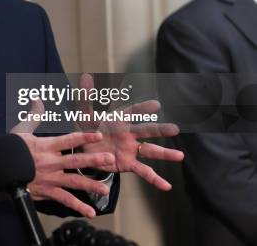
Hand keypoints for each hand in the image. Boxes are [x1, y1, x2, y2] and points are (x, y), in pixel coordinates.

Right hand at [10, 99, 115, 217]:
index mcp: (46, 146)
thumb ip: (34, 116)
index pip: (68, 140)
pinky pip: (64, 200)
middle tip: (109, 159)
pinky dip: (78, 207)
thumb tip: (37, 99)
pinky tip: (91, 213)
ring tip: (105, 189)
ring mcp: (49, 178)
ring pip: (73, 182)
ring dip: (90, 185)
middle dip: (94, 160)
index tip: (98, 135)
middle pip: (75, 161)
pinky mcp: (47, 192)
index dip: (84, 138)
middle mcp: (50, 162)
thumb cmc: (11, 150)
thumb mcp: (21, 130)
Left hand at [78, 74, 183, 190]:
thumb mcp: (83, 115)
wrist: (84, 151)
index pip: (133, 113)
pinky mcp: (128, 164)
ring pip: (150, 151)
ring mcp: (131, 149)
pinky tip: (166, 186)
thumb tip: (85, 76)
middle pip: (147, 131)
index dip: (143, 109)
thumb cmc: (88, 129)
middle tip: (175, 129)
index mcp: (119, 120)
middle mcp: (129, 134)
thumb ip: (85, 97)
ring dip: (165, 153)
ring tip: (180, 156)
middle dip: (160, 130)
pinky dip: (155, 179)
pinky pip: (144, 171)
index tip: (156, 105)